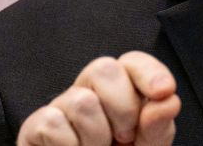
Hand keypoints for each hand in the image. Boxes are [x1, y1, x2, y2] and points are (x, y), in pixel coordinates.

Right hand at [16, 51, 180, 144]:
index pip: (132, 63)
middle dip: (122, 107)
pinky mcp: (34, 127)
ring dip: (96, 137)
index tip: (164, 91)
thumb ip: (157, 129)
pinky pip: (52, 123)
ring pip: (81, 101)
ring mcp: (61, 109)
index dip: (149, 72)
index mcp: (120, 94)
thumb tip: (168, 101)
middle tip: (124, 138)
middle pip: (103, 68)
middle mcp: (89, 94)